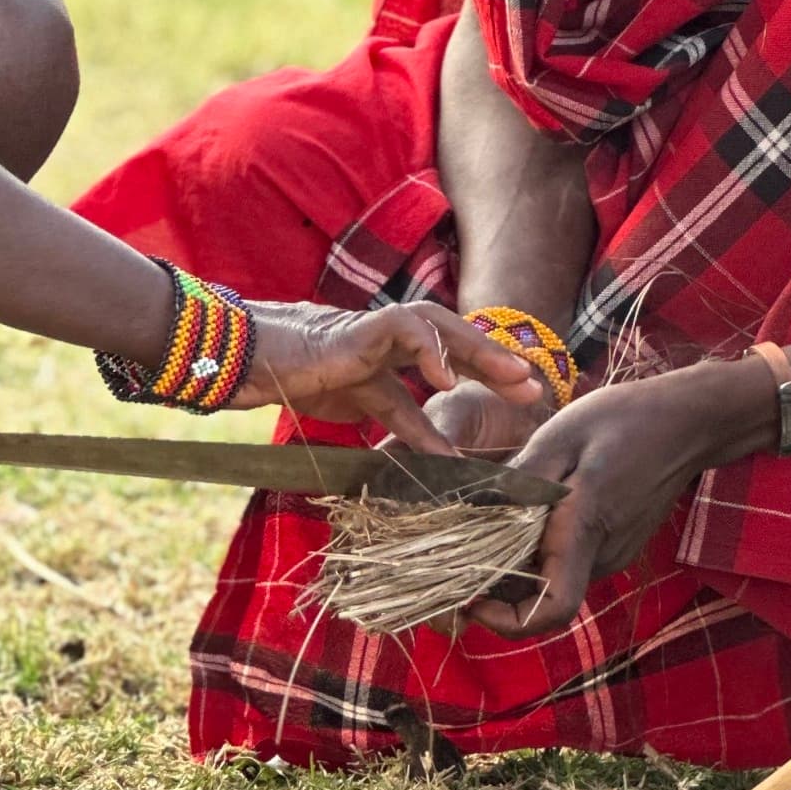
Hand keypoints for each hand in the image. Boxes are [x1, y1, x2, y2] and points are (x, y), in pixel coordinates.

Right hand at [239, 301, 543, 451]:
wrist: (255, 362)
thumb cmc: (301, 380)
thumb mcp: (367, 411)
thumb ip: (406, 427)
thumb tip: (447, 462)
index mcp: (396, 355)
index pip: (453, 362)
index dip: (489, 376)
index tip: (525, 396)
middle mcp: (395, 338)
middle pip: (457, 342)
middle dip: (497, 362)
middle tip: (535, 386)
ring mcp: (380, 329)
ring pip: (441, 327)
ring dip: (478, 349)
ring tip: (510, 374)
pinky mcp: (362, 328)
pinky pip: (405, 329)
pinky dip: (429, 349)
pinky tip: (445, 378)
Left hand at [469, 365, 744, 636]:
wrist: (690, 419)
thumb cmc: (627, 420)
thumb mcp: (561, 436)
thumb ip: (518, 481)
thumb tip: (469, 513)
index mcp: (586, 531)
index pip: (551, 609)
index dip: (505, 620)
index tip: (470, 597)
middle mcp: (603, 556)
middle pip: (540, 597)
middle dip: (496, 584)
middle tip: (457, 549)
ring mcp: (612, 553)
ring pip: (551, 576)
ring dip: (517, 559)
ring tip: (492, 516)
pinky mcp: (614, 543)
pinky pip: (567, 558)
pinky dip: (540, 545)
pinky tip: (528, 506)